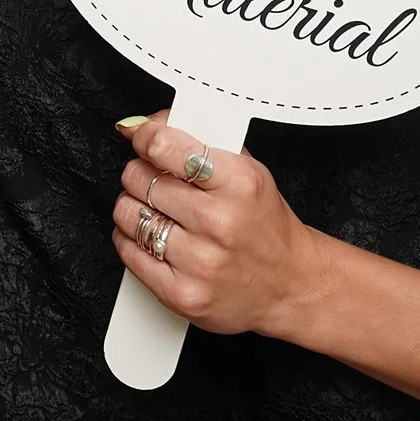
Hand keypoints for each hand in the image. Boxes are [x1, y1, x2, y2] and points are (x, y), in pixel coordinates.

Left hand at [109, 114, 323, 337]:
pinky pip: (129, 252)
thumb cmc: (265, 225)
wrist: (290, 283)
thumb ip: (196, 141)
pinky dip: (130, 239)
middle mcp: (219, 222)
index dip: (144, 137)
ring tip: (155, 209)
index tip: (140, 138)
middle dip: (140, 173)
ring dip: (132, 206)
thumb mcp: (246, 169)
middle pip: (141, 179)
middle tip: (155, 180)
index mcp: (239, 183)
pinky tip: (151, 236)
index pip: (164, 145)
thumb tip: (140, 126)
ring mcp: (200, 261)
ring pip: (129, 214)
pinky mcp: (182, 293)